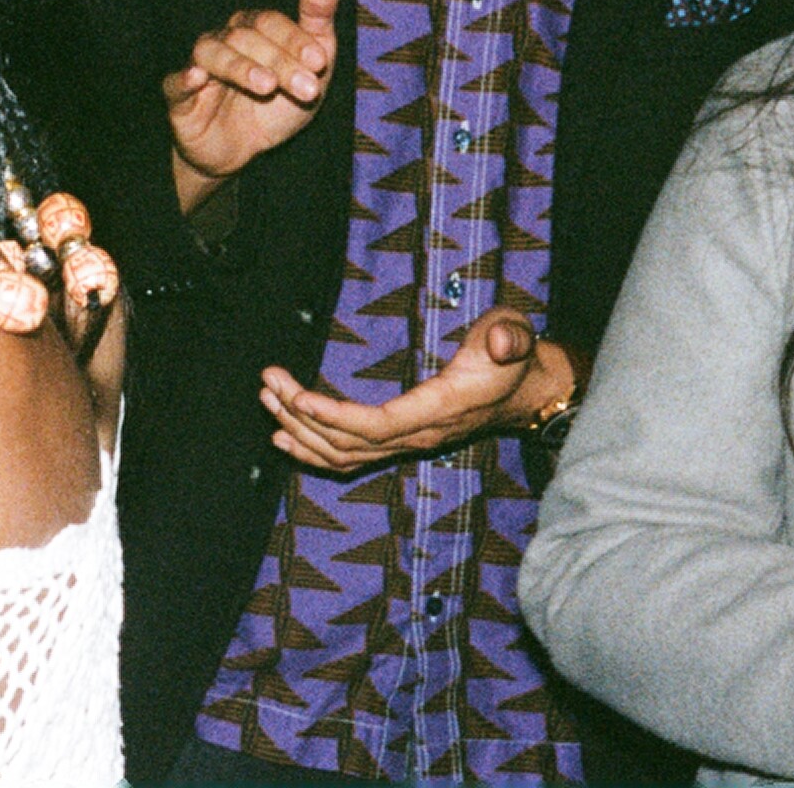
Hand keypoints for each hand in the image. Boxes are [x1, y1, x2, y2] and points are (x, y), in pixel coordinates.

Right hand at [166, 0, 337, 211]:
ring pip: (212, 52)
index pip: (270, 22)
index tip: (319, 62)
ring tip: (267, 86)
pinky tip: (198, 77)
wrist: (244, 152)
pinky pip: (175, 82)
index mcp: (252, 29)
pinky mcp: (179, 97)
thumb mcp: (308, 71)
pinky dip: (184, 78)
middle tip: (308, 89)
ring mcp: (198, 66)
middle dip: (280, 62)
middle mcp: (223, 40)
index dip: (294, 39)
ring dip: (241, 67)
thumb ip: (316, 25)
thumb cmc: (276, 105)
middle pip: (246, 37)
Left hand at [258, 306, 569, 469]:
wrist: (525, 391)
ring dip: (300, 432)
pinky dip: (313, 450)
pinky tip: (284, 438)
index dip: (336, 416)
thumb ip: (508, 337)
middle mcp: (419, 435)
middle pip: (349, 443)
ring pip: (344, 455)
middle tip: (269, 383)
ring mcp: (407, 443)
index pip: (378, 425)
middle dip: (302, 416)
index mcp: (439, 411)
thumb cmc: (512, 358)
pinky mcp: (399, 441)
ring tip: (268, 399)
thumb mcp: (515, 336)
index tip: (298, 397)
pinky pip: (350, 458)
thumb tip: (500, 339)